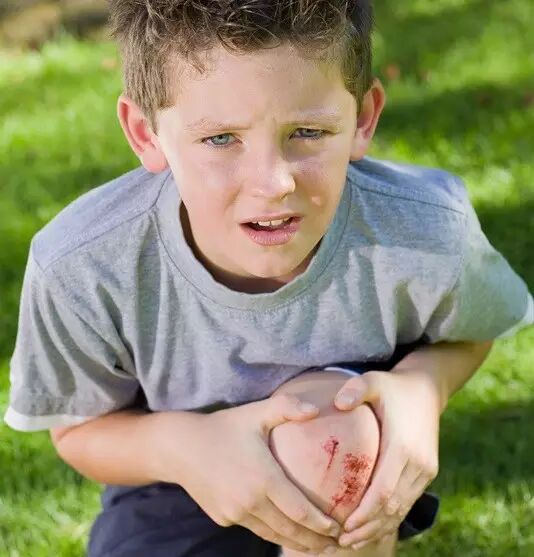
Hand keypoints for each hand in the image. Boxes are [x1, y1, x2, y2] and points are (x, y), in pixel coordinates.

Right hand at [162, 395, 341, 552]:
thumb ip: (287, 407)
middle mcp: (249, 502)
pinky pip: (253, 527)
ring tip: (317, 547)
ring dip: (296, 543)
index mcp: (262, 478)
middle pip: (288, 530)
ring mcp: (234, 513)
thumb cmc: (223, 426)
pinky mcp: (223, 518)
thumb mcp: (255, 412)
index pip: (299, 510)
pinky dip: (272, 533)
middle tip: (337, 544)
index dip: (321, 524)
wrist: (180, 447)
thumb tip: (316, 409)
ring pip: (271, 534)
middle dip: (315, 541)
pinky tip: (285, 532)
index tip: (338, 529)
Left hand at [332, 370, 439, 549]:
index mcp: (403, 446)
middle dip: (368, 528)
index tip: (344, 527)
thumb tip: (338, 402)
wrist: (426, 389)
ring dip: (378, 527)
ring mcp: (425, 470)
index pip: (384, 491)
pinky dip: (389, 517)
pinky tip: (371, 525)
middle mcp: (418, 463)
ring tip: (352, 541)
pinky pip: (407, 501)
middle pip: (393, 507)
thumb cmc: (392, 387)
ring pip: (402, 509)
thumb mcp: (373, 380)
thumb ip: (356, 389)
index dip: (365, 513)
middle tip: (342, 542)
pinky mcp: (427, 471)